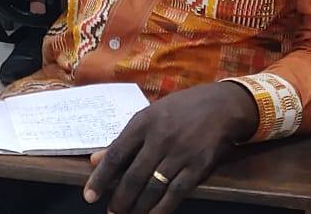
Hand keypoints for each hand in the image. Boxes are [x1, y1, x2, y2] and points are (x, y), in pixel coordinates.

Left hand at [84, 82, 258, 213]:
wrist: (221, 106)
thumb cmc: (180, 109)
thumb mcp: (148, 115)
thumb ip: (123, 139)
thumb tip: (95, 159)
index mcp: (143, 123)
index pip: (115, 155)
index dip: (100, 178)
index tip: (89, 196)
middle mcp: (159, 139)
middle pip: (133, 176)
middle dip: (120, 199)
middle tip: (112, 213)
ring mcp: (180, 154)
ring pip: (153, 188)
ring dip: (138, 207)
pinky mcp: (198, 167)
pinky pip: (176, 193)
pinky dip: (162, 209)